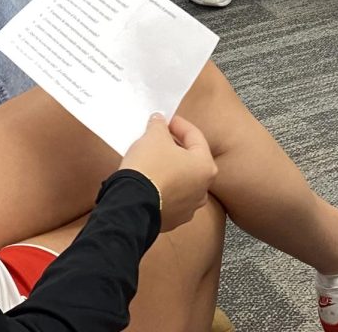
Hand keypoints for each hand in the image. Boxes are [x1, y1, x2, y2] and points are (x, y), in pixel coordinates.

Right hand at [120, 113, 217, 231]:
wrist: (131, 205)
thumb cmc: (149, 167)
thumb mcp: (154, 136)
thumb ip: (160, 125)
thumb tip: (159, 120)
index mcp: (205, 167)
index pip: (195, 136)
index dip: (179, 124)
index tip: (166, 119)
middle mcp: (202, 189)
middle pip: (190, 159)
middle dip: (175, 146)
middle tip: (159, 136)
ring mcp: (188, 208)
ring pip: (181, 180)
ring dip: (170, 167)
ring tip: (153, 158)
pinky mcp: (172, 220)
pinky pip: (170, 196)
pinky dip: (163, 186)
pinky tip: (150, 179)